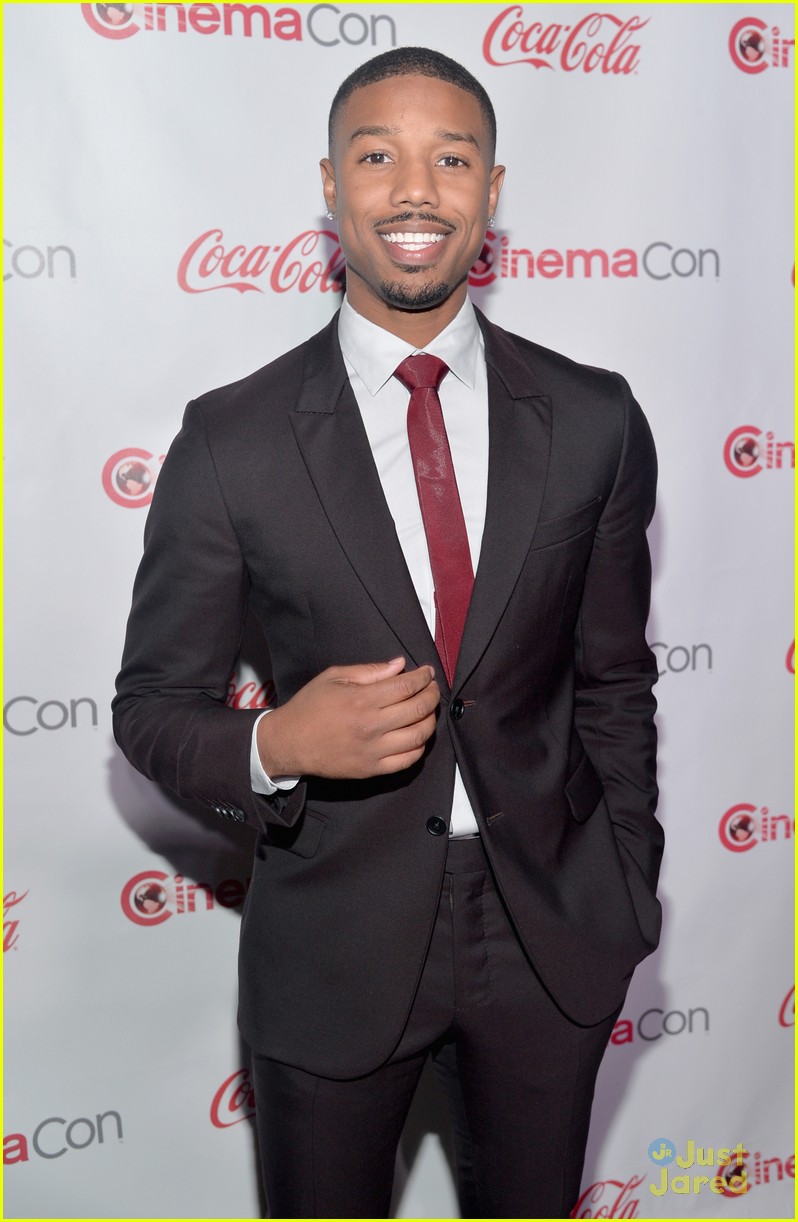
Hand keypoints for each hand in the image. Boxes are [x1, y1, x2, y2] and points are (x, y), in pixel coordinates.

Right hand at [257, 657, 439, 779]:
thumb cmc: (310, 706)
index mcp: (361, 700)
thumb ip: (369, 671)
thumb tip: (400, 665)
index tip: (427, 672)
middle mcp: (371, 726)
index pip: (406, 686)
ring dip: (430, 720)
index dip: (423, 677)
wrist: (289, 743)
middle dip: (432, 694)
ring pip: (419, 735)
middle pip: (418, 709)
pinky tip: (417, 734)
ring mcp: (373, 751)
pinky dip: (419, 746)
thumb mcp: (333, 677)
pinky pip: (408, 760)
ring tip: (427, 710)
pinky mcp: (372, 770)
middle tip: (431, 688)